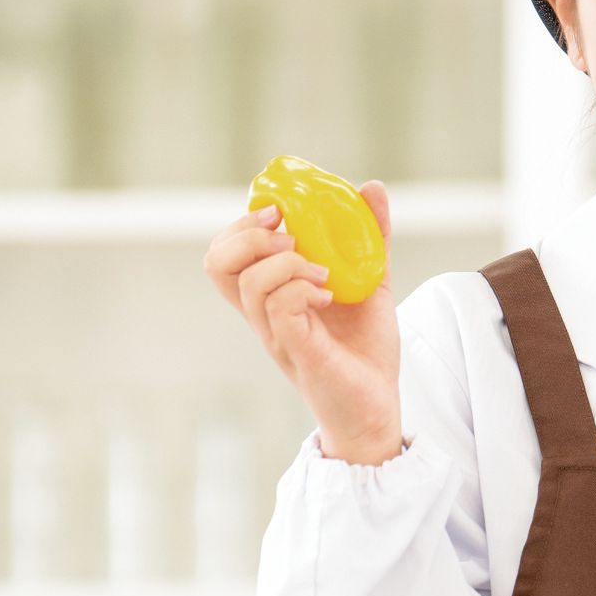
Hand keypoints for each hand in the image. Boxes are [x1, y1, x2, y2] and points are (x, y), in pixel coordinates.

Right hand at [202, 180, 403, 463]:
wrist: (378, 408)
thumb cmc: (365, 351)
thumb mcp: (370, 281)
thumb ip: (370, 237)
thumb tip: (371, 187)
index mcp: (271, 297)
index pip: (224, 254)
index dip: (241, 225)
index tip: (280, 212)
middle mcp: (263, 316)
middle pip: (217, 264)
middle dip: (249, 235)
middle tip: (291, 238)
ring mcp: (277, 334)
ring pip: (250, 283)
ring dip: (288, 264)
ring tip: (323, 273)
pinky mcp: (298, 351)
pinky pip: (280, 309)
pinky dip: (304, 290)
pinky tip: (330, 295)